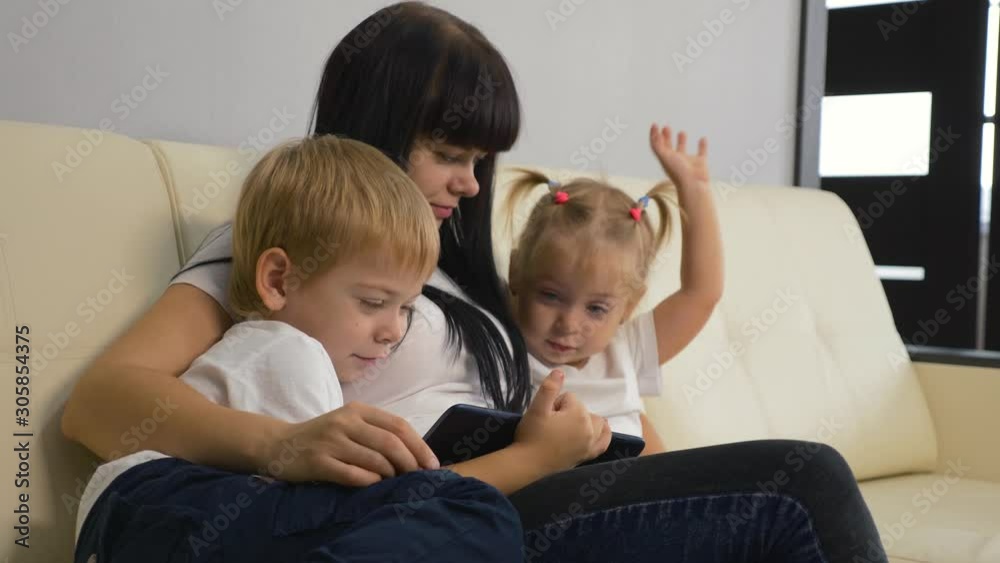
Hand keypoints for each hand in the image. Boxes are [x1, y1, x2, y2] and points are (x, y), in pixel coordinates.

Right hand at [261, 402, 439, 485]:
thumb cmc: (324, 436)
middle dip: (410, 462)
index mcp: (357, 410)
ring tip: (394, 481)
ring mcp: (331, 441)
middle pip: (390, 442)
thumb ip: (377, 432)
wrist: (279, 444)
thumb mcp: (350, 424)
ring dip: (390, 474)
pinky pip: (353, 475)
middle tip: (417, 477)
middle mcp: (345, 422)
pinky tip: (374, 485)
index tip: (431, 464)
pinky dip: (370, 482)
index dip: (419, 446)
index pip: (398, 425)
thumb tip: (415, 453)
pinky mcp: (318, 462)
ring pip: (374, 459)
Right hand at [515, 370, 611, 470]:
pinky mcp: (588, 455)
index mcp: (578, 414)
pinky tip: (600, 430)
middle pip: (583, 409)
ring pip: (596, 422)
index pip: (569, 398)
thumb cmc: (531, 435)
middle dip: (569, 412)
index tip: (545, 416)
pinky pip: (604, 442)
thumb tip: (560, 371)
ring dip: (585, 420)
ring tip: (567, 426)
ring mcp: (590, 443)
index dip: (555, 404)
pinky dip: (603, 434)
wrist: (527, 465)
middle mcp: (590, 429)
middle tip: (551, 424)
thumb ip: (549, 388)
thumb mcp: (536, 408)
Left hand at [650, 123, 709, 185]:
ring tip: (681, 132)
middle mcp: (675, 160)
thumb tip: (654, 134)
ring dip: (681, 141)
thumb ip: (658, 146)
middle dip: (666, 137)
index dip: (654, 135)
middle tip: (666, 127)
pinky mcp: (700, 163)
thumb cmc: (678, 172)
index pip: (657, 146)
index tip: (655, 124)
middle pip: (668, 147)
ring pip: (683, 149)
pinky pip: (702, 152)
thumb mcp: (664, 157)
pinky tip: (703, 138)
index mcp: (665, 159)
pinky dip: (702, 146)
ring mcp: (688, 162)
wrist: (694, 185)